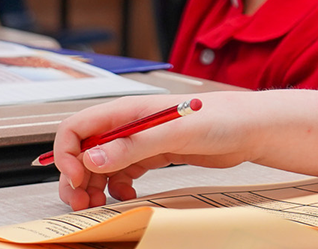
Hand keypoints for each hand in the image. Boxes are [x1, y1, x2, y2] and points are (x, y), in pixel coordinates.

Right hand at [53, 91, 257, 209]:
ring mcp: (141, 140)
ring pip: (101, 165)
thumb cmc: (220, 119)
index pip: (77, 128)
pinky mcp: (154, 154)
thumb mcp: (175, 132)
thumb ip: (133, 145)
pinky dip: (117, 187)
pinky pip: (123, 173)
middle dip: (76, 177)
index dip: (67, 154)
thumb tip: (93, 159)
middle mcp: (129, 125)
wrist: (250, 128)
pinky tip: (127, 197)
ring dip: (94, 186)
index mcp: (127, 111)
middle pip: (84, 150)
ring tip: (99, 206)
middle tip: (82, 203)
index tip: (76, 179)